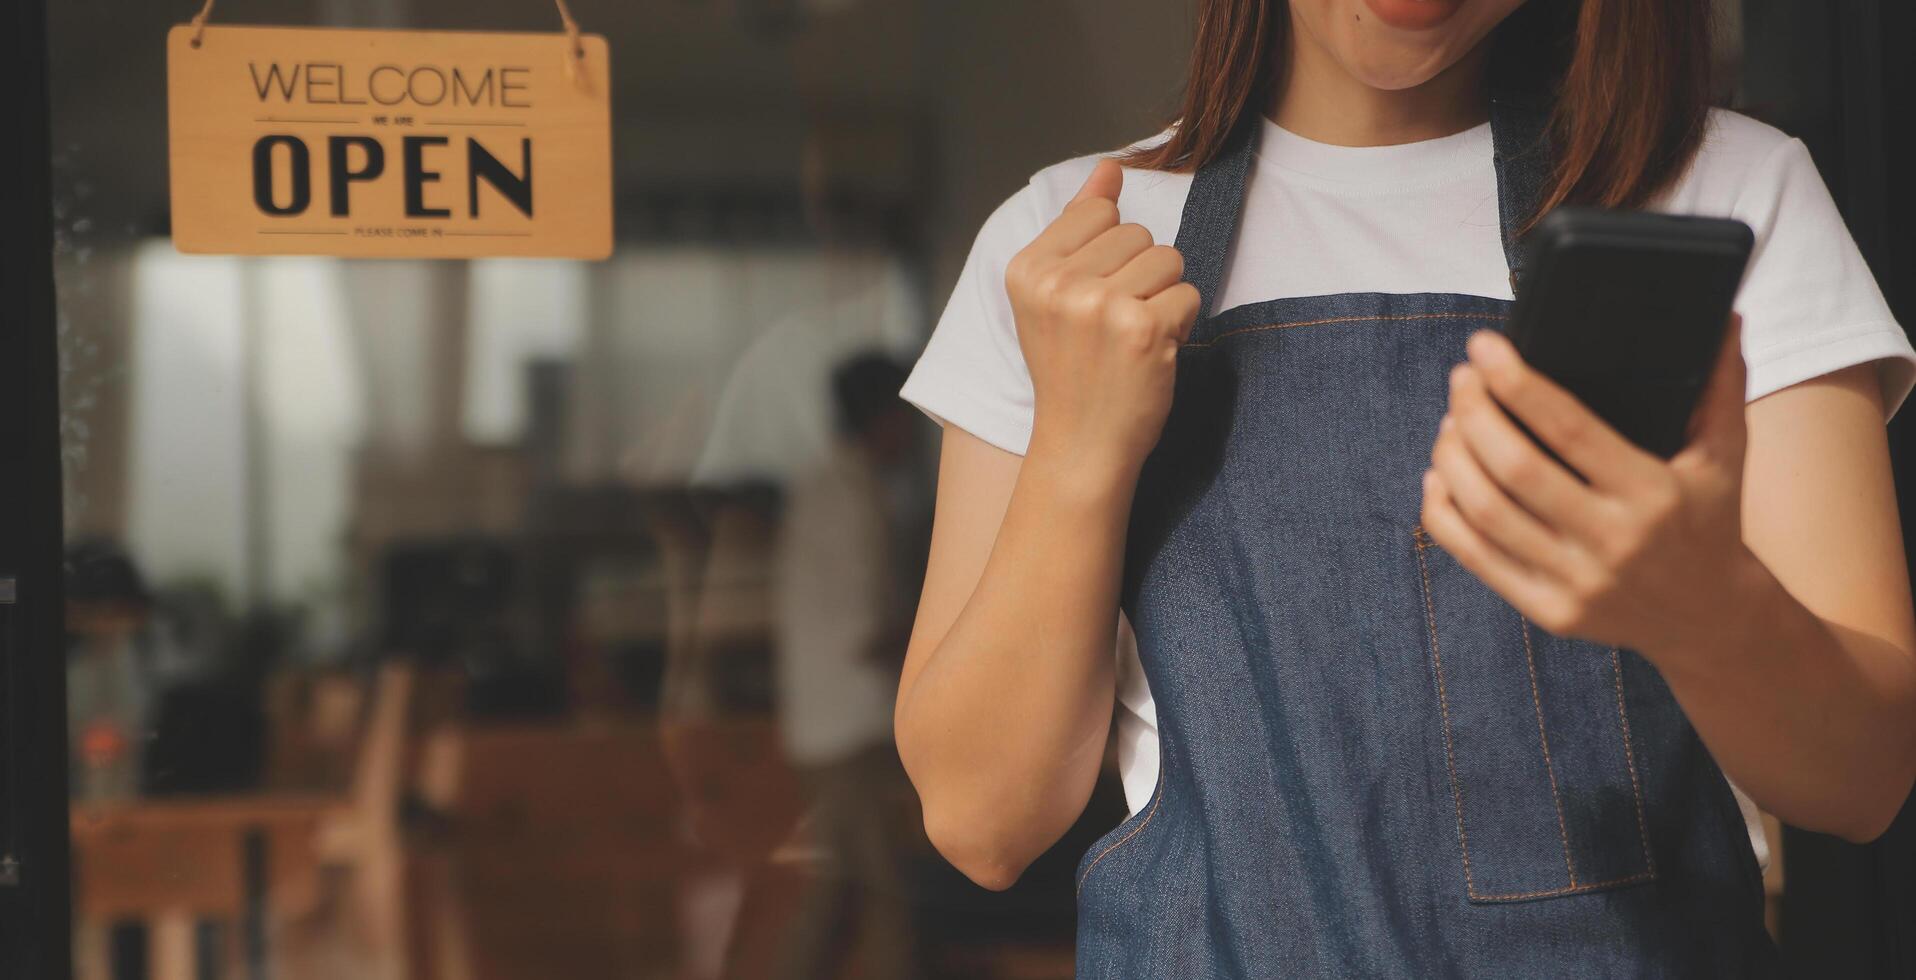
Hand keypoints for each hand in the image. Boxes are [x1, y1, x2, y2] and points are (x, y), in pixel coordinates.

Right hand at [1006, 159, 1199, 476]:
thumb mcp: (1055, 294)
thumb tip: (1110, 168)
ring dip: (1163, 297)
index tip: (1090, 299)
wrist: (1081, 446)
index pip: (1099, 213)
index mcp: (1027, 269)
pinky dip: (1180, 324)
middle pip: (1138, 233)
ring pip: (1168, 259)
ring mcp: (1099, 305)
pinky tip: (1150, 354)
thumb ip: (1079, 225)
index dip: (1110, 253)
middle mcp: (1057, 283)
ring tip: (1132, 338)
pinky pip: (1188, 293)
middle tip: (1112, 327)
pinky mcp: (1142, 328)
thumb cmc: (1072, 369)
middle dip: (1140, 275)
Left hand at [1420, 316, 1760, 664]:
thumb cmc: (1711, 522)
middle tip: (1461, 380)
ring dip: (1452, 458)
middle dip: (1473, 414)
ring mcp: (1577, 582)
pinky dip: (1443, 513)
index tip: (1483, 347)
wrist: (1712, 621)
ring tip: (1449, 422)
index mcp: (1653, 493)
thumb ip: (1720, 385)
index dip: (1516, 382)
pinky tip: (1438, 477)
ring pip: (1485, 512)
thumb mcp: (1727, 455)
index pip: (1568, 428)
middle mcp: (1613, 541)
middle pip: (1514, 468)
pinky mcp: (1549, 613)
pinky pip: (1474, 558)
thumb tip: (1723, 316)